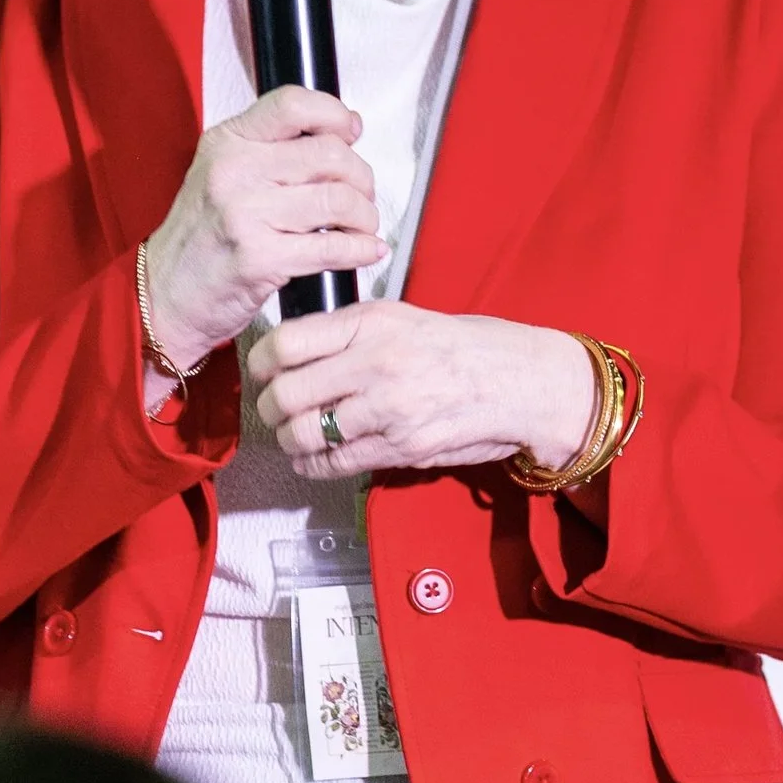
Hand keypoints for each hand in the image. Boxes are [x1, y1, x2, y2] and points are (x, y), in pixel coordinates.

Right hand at [139, 89, 385, 373]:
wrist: (163, 293)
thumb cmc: (201, 236)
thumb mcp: (222, 173)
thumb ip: (272, 148)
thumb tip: (344, 128)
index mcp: (227, 142)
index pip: (292, 104)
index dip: (334, 114)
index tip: (351, 131)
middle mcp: (235, 172)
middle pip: (329, 154)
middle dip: (361, 176)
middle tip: (362, 194)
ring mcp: (246, 215)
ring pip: (338, 200)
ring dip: (364, 216)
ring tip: (363, 226)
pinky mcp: (260, 258)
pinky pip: (332, 247)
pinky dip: (361, 249)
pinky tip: (367, 251)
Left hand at [246, 300, 599, 482]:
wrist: (521, 381)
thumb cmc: (464, 346)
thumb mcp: (403, 317)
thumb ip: (351, 331)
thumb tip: (295, 348)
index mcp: (373, 322)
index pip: (286, 343)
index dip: (260, 363)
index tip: (261, 371)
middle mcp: (377, 362)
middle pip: (286, 394)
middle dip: (270, 408)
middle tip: (273, 409)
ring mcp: (390, 409)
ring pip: (305, 434)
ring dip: (289, 440)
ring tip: (293, 435)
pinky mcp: (403, 447)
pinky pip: (336, 462)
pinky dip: (313, 464)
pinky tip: (313, 457)